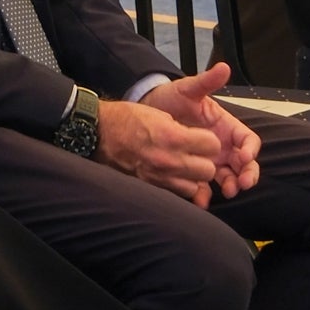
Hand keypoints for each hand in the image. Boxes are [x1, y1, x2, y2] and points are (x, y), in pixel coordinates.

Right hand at [98, 97, 227, 205]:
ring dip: (192, 177)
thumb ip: (183, 129)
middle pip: (208, 169)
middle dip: (204, 161)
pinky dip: (178, 186)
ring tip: (182, 166)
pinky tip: (171, 176)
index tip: (201, 139)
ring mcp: (159, 177)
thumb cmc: (125, 120)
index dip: (208, 141)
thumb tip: (200, 139)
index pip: (213, 145)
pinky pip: (178, 194)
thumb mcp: (159, 114)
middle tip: (194, 154)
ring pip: (195, 186)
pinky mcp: (150, 187)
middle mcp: (168, 160)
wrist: (97, 133)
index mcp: (172, 136)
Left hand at [136, 62, 260, 197]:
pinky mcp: (194, 168)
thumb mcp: (188, 89)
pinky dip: (207, 194)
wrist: (147, 110)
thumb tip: (223, 68)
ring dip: (232, 185)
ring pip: (229, 176)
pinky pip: (205, 185)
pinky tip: (203, 200)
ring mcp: (210, 159)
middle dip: (248, 173)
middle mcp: (222, 145)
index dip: (250, 149)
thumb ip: (206, 82)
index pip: (248, 140)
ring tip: (228, 191)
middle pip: (245, 163)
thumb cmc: (171, 98)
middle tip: (243, 183)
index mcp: (226, 127)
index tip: (243, 156)